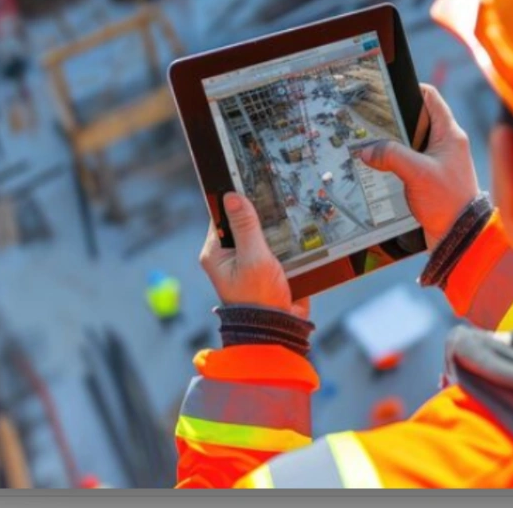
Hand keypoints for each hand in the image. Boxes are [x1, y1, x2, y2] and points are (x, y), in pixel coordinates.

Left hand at [199, 192, 308, 318]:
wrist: (278, 330)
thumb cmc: (259, 300)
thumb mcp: (253, 259)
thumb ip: (245, 227)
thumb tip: (232, 196)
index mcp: (216, 253)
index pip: (221, 214)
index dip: (235, 197)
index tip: (250, 181)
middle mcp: (229, 255)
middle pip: (243, 220)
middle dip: (259, 211)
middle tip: (276, 197)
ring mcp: (249, 260)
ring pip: (261, 231)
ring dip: (274, 225)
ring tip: (288, 215)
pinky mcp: (267, 266)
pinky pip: (275, 244)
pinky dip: (284, 238)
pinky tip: (295, 232)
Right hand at [358, 84, 480, 248]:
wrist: (459, 236)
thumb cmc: (448, 202)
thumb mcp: (417, 173)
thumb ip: (391, 156)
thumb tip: (367, 150)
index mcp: (450, 134)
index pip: (431, 98)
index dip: (410, 90)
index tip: (387, 91)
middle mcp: (445, 143)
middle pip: (416, 119)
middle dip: (393, 119)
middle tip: (371, 120)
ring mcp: (438, 161)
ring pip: (410, 141)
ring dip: (392, 143)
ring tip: (370, 142)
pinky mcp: (429, 177)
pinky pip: (409, 161)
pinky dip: (394, 160)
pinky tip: (379, 165)